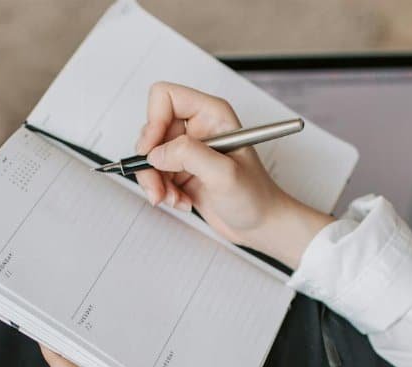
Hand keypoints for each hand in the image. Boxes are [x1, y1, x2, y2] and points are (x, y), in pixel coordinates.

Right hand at [135, 81, 331, 267]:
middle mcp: (199, 127)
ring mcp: (189, 150)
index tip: (151, 151)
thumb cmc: (256, 197)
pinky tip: (181, 201)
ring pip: (150, 155)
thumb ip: (189, 155)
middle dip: (151, 161)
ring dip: (155, 181)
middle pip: (152, 129)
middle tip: (159, 186)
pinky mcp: (182, 170)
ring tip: (173, 199)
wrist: (262, 225)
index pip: (166, 97)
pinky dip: (162, 191)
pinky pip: (155, 174)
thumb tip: (156, 153)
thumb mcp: (224, 174)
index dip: (153, 121)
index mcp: (212, 114)